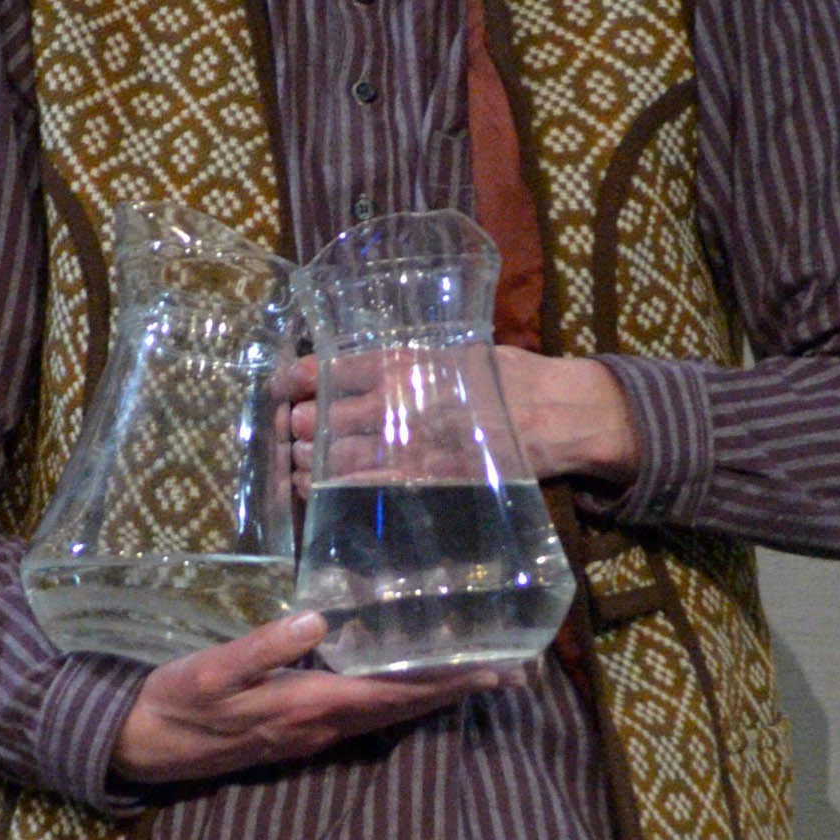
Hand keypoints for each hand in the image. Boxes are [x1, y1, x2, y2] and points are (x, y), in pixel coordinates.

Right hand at [110, 610, 499, 789]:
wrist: (142, 747)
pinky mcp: (299, 731)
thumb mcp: (210, 670)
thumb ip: (263, 646)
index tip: (496, 669)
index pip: (392, 693)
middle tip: (515, 674)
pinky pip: (364, 715)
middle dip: (457, 691)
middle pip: (403, 708)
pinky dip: (397, 698)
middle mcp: (320, 727)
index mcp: (307, 706)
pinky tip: (409, 683)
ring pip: (387, 714)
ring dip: (432, 697)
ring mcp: (311, 735)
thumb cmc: (174, 702)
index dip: (445, 682)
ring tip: (478, 676)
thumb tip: (317, 620)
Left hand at [283, 351, 636, 491]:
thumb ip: (410, 362)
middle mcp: (399, 401)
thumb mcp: (455, 353)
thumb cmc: (506, 378)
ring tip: (296, 460)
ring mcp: (409, 443)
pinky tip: (313, 487)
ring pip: (335, 455)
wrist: (554, 414)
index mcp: (404, 363)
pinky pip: (364, 484)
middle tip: (289, 430)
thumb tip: (364, 368)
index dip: (299, 381)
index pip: (332, 370)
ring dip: (307, 460)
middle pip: (323, 417)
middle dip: (299, 426)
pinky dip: (331, 487)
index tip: (285, 387)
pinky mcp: (423, 477)